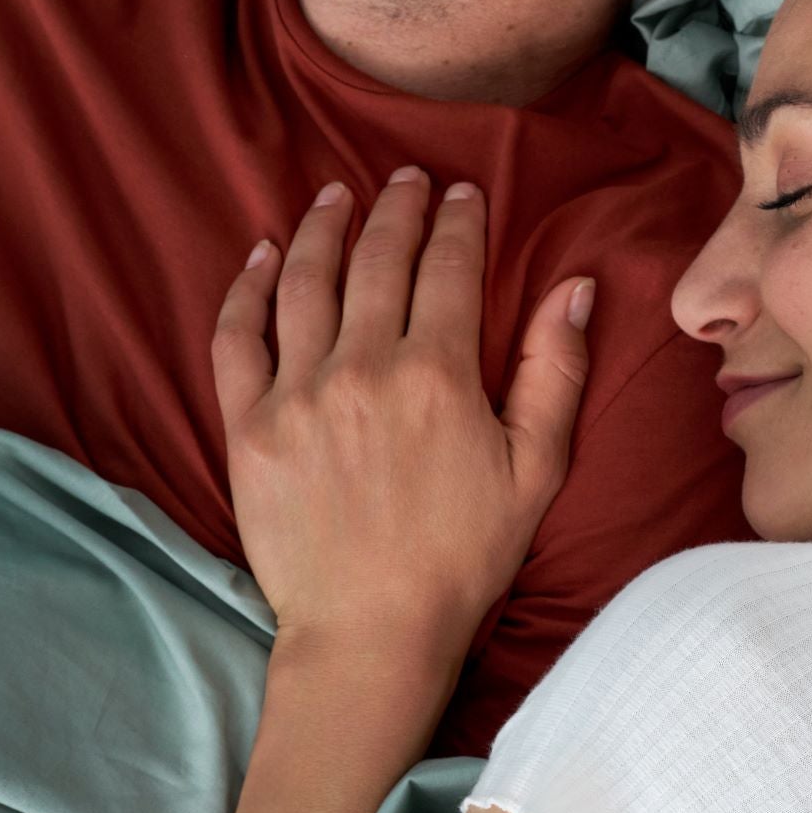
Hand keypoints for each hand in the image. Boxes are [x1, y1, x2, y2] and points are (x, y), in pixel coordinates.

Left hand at [211, 171, 592, 665]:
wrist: (370, 634)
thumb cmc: (463, 558)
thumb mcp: (536, 468)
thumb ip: (553, 370)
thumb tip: (575, 287)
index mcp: (437, 373)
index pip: (447, 266)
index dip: (457, 220)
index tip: (462, 192)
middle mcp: (361, 367)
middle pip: (376, 259)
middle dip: (396, 208)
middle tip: (406, 178)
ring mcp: (296, 394)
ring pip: (303, 281)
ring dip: (321, 228)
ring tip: (335, 195)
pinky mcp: (246, 427)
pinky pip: (237, 336)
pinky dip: (246, 287)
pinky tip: (261, 255)